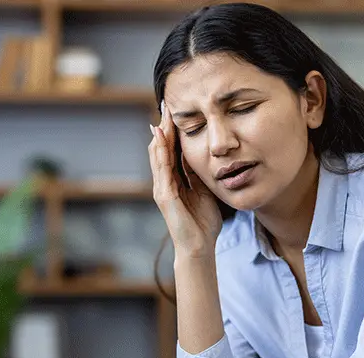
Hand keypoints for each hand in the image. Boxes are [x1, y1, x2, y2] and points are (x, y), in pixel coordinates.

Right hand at [148, 102, 222, 256]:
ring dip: (160, 135)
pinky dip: (161, 153)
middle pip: (162, 148)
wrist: (200, 247)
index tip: (176, 111)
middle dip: (164, 126)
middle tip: (166, 104)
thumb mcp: (205, 190)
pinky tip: (161, 138)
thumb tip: (205, 154)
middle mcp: (165, 182)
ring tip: (162, 116)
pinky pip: (162, 170)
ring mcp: (162, 189)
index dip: (173, 130)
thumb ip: (200, 174)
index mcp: (175, 180)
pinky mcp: (164, 196)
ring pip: (158, 156)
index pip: (172, 150)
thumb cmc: (204, 222)